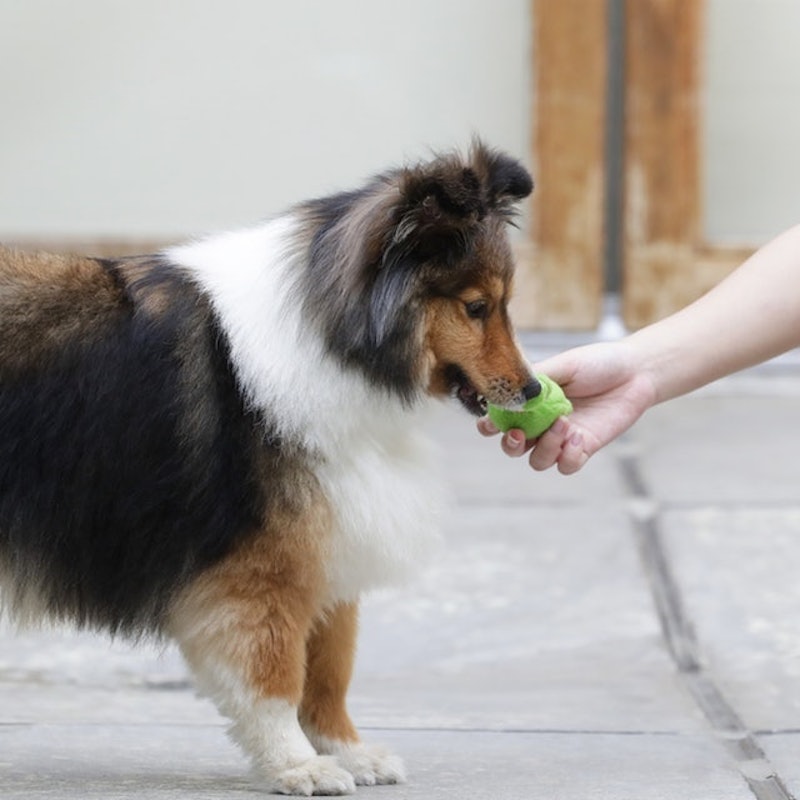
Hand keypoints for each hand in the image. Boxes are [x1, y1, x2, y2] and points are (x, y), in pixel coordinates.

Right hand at [478, 341, 656, 473]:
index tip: (490, 423)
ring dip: (546, 447)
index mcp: (530, 402)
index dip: (489, 426)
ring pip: (538, 460)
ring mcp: (561, 439)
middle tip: (519, 434)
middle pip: (513, 447)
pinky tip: (579, 437)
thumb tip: (512, 392)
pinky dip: (567, 457)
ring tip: (564, 424)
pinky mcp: (583, 449)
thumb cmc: (596, 363)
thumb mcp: (563, 365)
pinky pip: (566, 466)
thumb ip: (537, 380)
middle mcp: (541, 424)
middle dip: (510, 445)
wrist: (635, 372)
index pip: (500, 419)